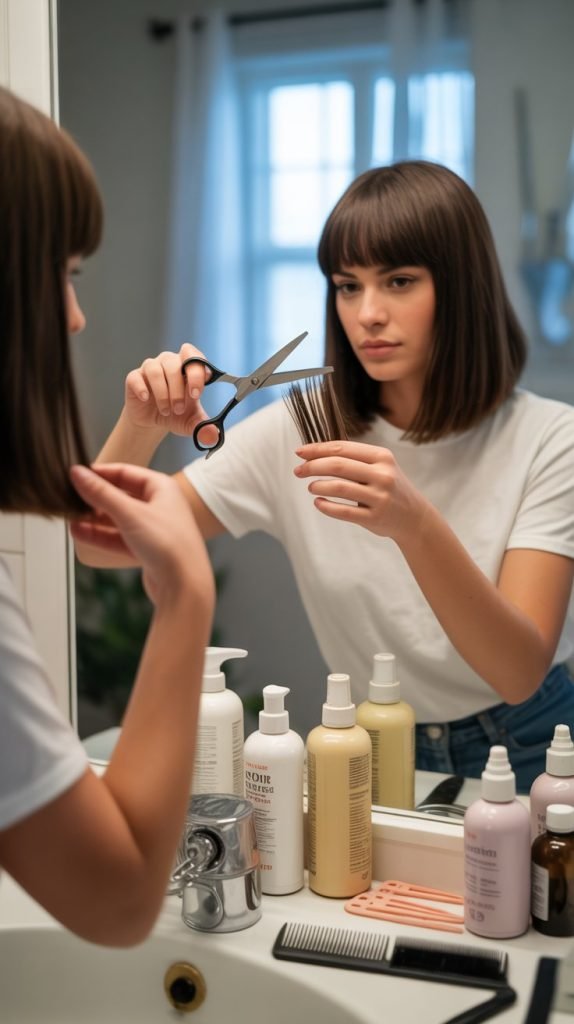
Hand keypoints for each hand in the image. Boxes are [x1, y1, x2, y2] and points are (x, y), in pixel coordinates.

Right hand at [69, 463, 214, 608]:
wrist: (185, 586)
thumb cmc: (169, 545)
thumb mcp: (130, 513)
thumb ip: (101, 493)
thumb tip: (78, 473)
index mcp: (162, 488)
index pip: (125, 472)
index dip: (100, 473)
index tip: (77, 475)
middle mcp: (159, 505)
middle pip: (120, 495)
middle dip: (95, 498)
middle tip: (70, 497)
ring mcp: (152, 528)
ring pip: (118, 518)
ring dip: (95, 518)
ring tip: (70, 516)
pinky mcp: (146, 549)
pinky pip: (119, 537)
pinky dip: (100, 535)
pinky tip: (79, 533)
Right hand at [124, 344, 218, 447]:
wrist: (153, 422)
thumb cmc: (175, 414)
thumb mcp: (192, 422)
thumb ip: (204, 427)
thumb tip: (213, 436)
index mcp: (187, 368)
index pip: (194, 356)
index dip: (196, 372)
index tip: (196, 394)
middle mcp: (169, 363)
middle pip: (174, 364)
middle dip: (178, 389)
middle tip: (179, 409)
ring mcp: (150, 368)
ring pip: (156, 371)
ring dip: (162, 393)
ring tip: (166, 411)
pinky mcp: (134, 378)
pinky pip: (136, 378)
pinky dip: (142, 389)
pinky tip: (146, 399)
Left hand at [293, 440, 427, 543]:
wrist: (414, 517)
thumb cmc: (389, 487)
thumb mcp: (380, 467)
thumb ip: (353, 459)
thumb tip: (314, 453)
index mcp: (382, 457)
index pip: (342, 448)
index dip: (317, 449)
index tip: (300, 452)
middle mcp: (383, 475)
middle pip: (337, 465)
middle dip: (312, 466)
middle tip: (298, 471)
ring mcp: (379, 497)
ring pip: (338, 487)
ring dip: (318, 486)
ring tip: (311, 487)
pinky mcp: (374, 517)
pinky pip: (343, 511)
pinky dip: (325, 506)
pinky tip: (318, 502)